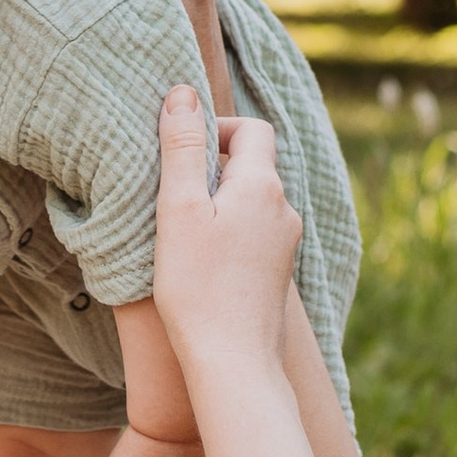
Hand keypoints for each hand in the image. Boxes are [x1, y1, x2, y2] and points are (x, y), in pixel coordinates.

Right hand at [147, 89, 298, 400]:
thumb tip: (183, 92)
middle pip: (253, 165)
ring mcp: (286, 246)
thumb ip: (181, 148)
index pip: (252, 128)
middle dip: (213, 167)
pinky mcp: (278, 275)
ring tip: (181, 230)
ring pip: (252, 203)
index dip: (217, 128)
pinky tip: (201, 262)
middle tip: (171, 192)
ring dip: (219, 203)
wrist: (233, 364)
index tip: (180, 152)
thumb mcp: (178, 208)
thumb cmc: (198, 286)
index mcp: (263, 186)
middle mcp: (284, 211)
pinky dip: (228, 234)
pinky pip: (254, 235)